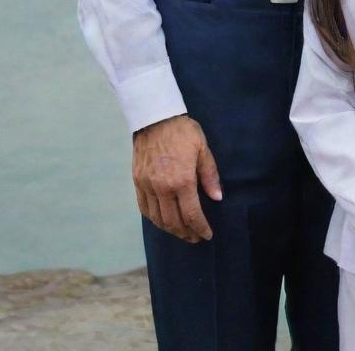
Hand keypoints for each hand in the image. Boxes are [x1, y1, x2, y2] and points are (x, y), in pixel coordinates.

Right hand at [132, 114, 221, 242]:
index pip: (191, 214)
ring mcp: (147, 186)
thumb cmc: (182, 131)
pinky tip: (162, 221)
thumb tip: (217, 198)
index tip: (206, 235)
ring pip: (158, 218)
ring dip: (170, 229)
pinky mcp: (138, 182)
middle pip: (173, 221)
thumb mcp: (202, 149)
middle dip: (186, 233)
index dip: (200, 228)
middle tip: (195, 237)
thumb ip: (209, 175)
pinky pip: (144, 208)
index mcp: (182, 180)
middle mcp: (162, 188)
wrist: (155, 117)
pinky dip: (154, 219)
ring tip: (181, 232)